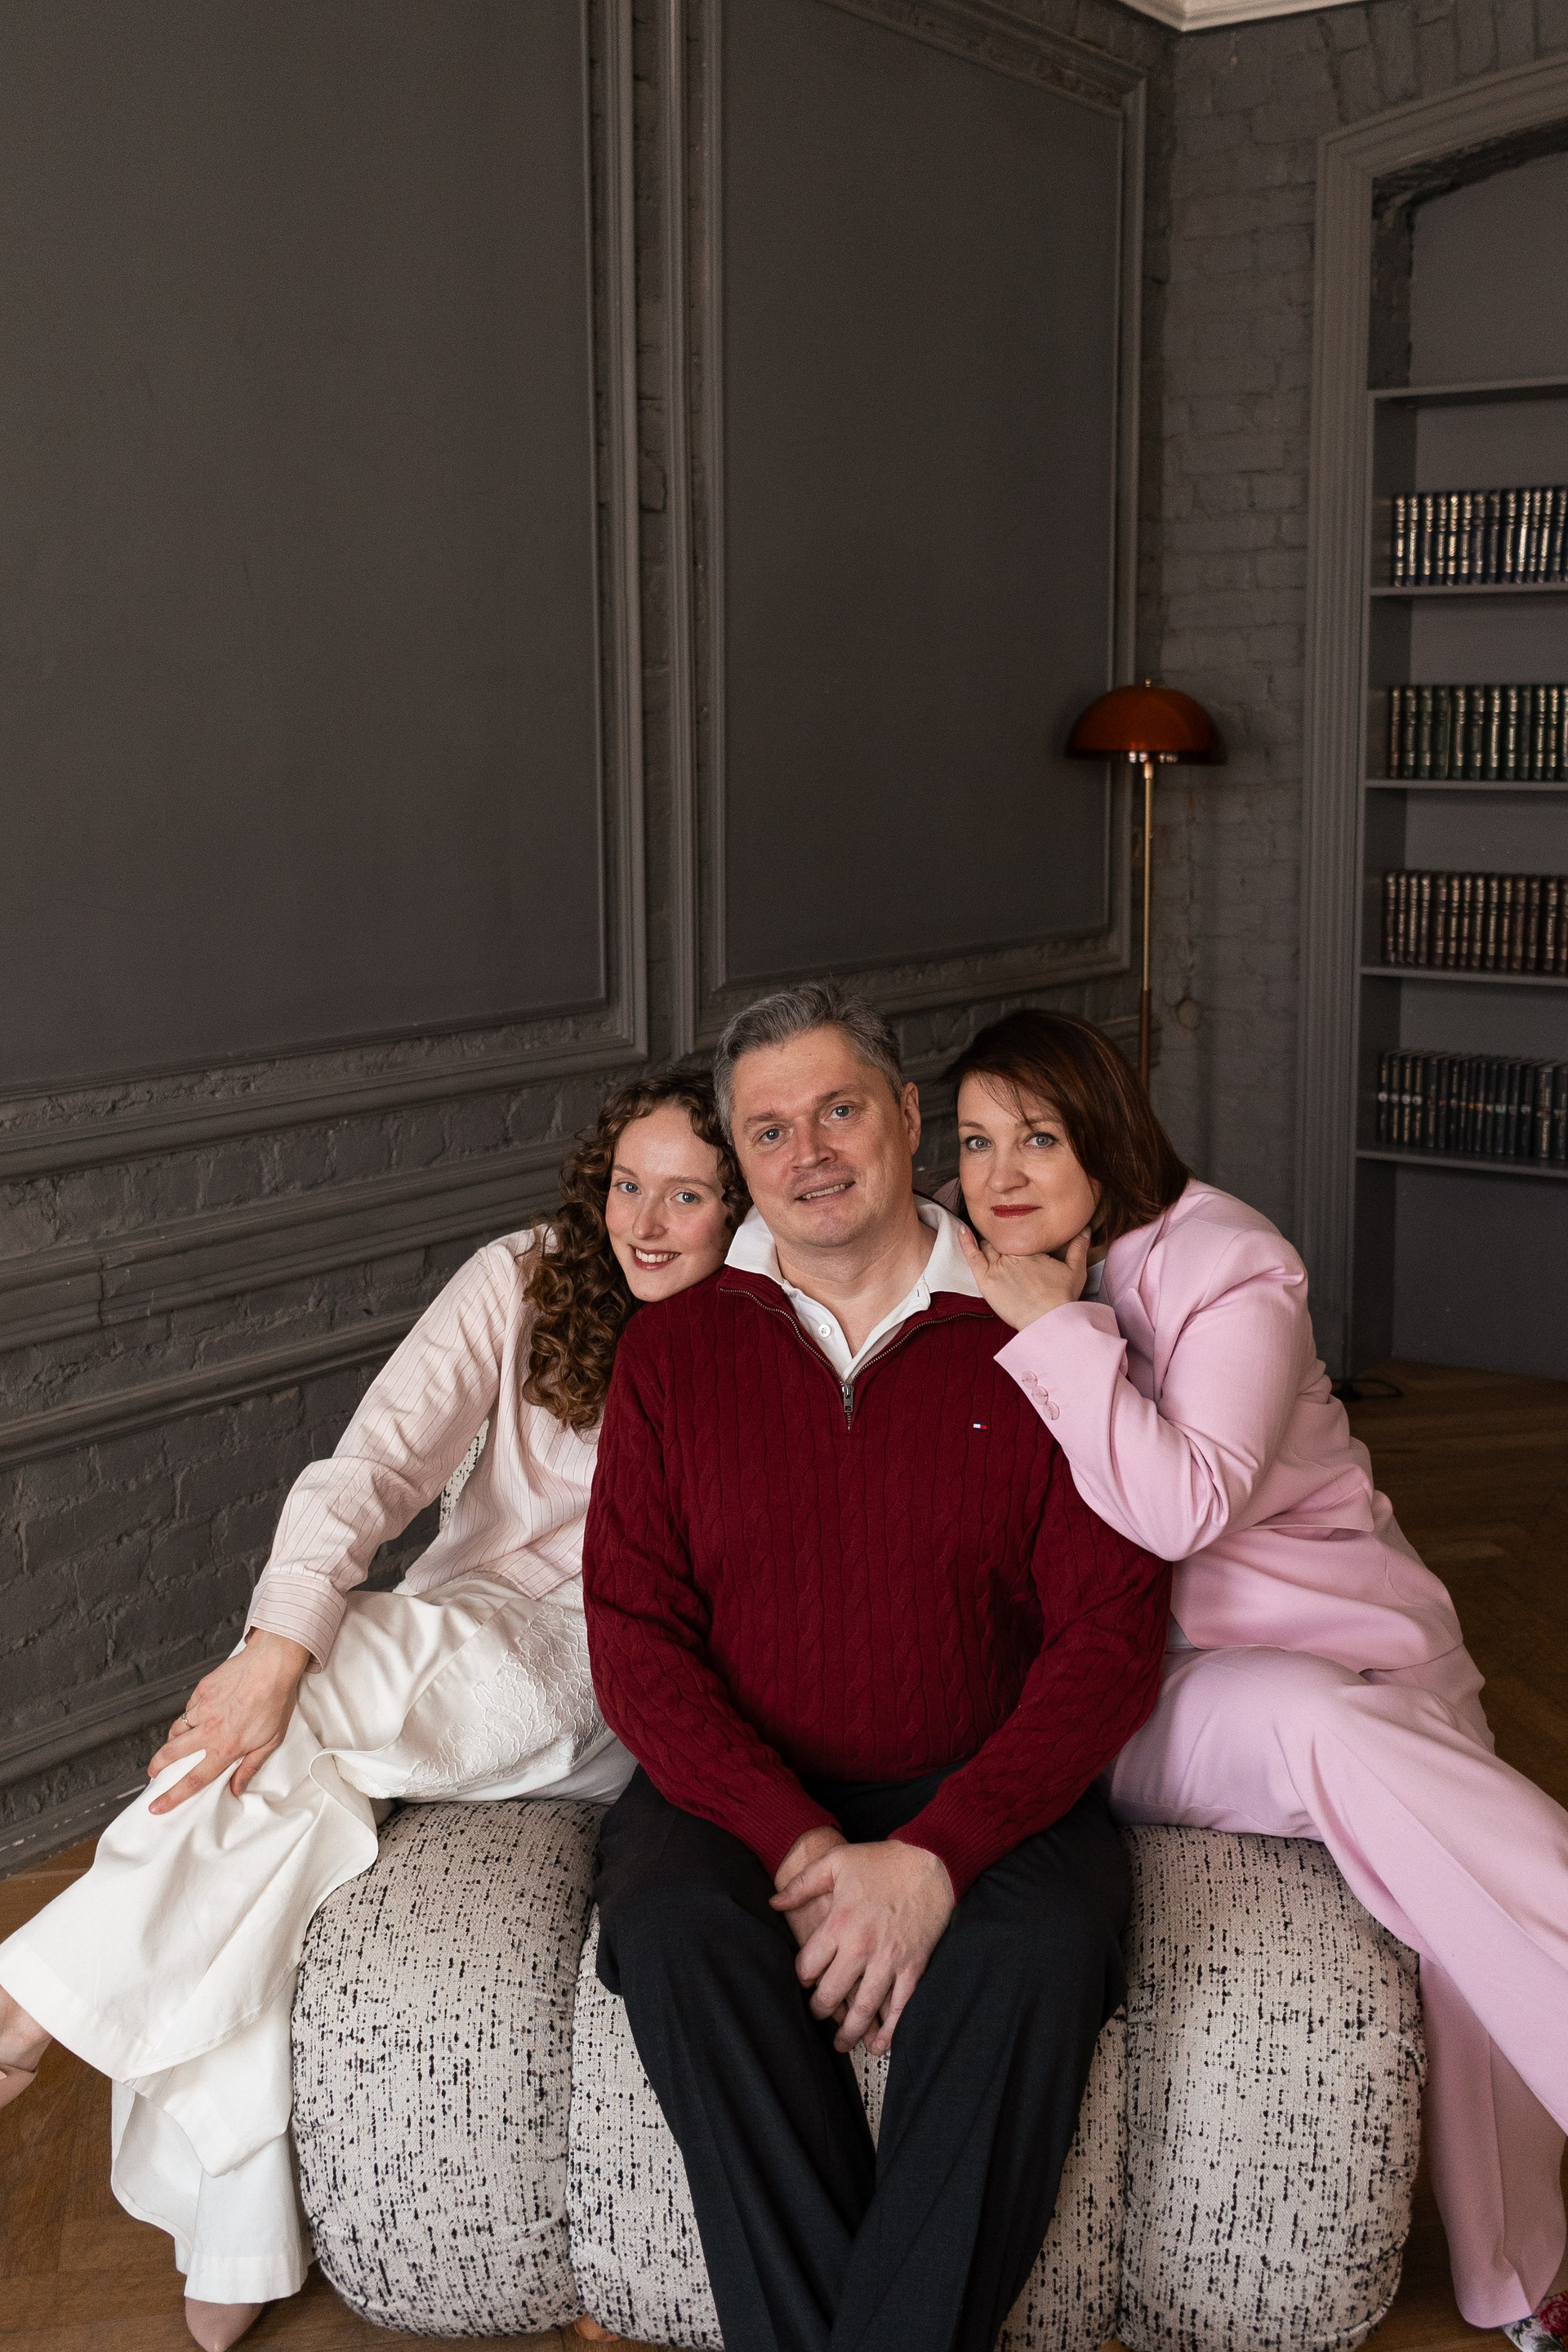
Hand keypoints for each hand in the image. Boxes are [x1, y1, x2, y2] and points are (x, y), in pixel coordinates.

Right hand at [146, 1629, 311, 1812]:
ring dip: (171, 1741)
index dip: (173, 1796)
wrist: (271, 1665)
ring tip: (173, 1746)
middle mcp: (209, 1731)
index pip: (194, 1779)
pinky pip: (188, 1709)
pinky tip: (197, 1716)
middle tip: (153, 1773)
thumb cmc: (275, 1702)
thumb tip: (236, 1788)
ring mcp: (202, 1709)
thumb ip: (250, 1767)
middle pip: (172, 1754)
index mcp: (226, 1747)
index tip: (157, 1806)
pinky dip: (189, 1716)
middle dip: (157, 1766)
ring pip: (176, 1730)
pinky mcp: (201, 1691)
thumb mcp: (271, 1741)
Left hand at [772, 1839, 953, 2055]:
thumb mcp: (835, 1862)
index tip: (806, 1978)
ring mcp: (888, 1961)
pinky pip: (899, 2008)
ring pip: (863, 2010)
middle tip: (819, 2013)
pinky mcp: (913, 1967)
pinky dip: (889, 2031)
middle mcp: (860, 1948)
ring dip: (850, 2032)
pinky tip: (879, 2045)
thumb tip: (774, 1902)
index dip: (803, 1977)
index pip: (808, 1967)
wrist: (930, 1862)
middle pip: (831, 1994)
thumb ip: (801, 1884)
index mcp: (838, 1924)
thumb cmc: (880, 1861)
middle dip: (821, 2010)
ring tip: (841, 2044)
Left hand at [956, 1221, 1091, 1331]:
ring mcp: (998, 1265)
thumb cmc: (1062, 1298)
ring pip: (988, 1245)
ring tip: (981, 1228)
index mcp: (1032, 1247)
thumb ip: (1079, 1246)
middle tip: (999, 1230)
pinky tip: (961, 1231)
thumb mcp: (1076, 1269)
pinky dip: (966, 1243)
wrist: (1049, 1320)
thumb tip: (1086, 1229)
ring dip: (986, 1238)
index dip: (1016, 1230)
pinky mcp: (986, 1280)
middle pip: (1002, 1238)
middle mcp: (1014, 1252)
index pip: (1018, 1232)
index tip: (1015, 1228)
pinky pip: (973, 1256)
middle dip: (1001, 1234)